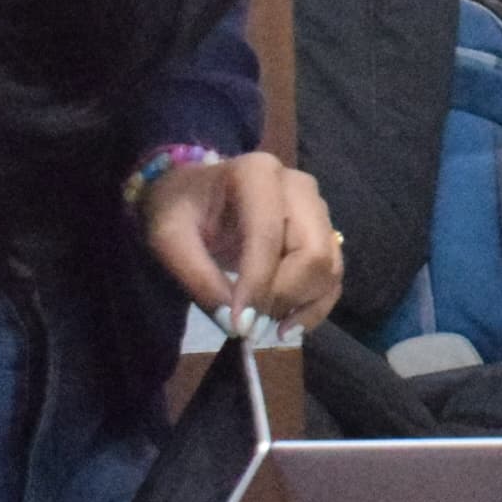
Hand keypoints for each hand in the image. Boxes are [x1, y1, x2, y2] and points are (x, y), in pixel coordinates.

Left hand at [141, 154, 343, 335]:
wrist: (195, 193)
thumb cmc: (180, 210)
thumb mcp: (169, 238)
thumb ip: (198, 277)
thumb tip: (236, 323)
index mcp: (257, 174)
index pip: (269, 235)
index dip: (258, 284)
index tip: (240, 326)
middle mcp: (299, 187)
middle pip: (314, 253)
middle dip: (283, 296)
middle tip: (249, 324)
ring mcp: (318, 210)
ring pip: (329, 268)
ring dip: (301, 305)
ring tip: (263, 327)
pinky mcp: (324, 233)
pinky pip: (333, 277)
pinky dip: (315, 307)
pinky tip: (286, 326)